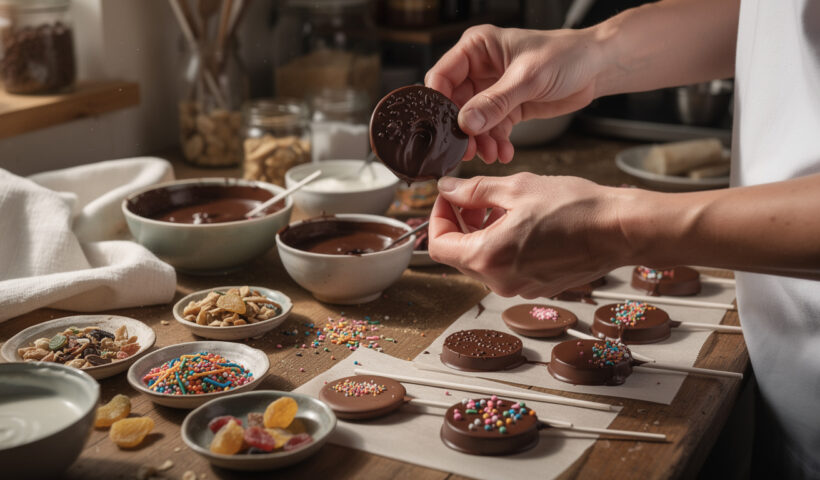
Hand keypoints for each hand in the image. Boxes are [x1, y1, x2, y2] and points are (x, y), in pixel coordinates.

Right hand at [425, 25, 602, 163]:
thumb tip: (466, 122)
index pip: (443, 75)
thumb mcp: (528, 78)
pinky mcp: (506, 108)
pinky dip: (496, 143)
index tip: (444, 126)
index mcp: (477, 48)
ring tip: (491, 154)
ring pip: (473, 122)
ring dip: (480, 141)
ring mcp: (492, 90)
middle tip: (468, 149)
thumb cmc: (566, 56)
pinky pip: (492, 130)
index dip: (440, 102)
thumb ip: (495, 102)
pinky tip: (503, 153)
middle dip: (462, 129)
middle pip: (455, 104)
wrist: (596, 68)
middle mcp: (480, 68)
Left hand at [428, 174, 628, 298]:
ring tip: (501, 206)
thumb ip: (474, 190)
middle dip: (460, 223)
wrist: (620, 230)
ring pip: (482, 261)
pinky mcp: (536, 287)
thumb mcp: (517, 188)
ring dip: (481, 233)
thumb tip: (447, 189)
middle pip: (458, 255)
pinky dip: (502, 245)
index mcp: (488, 257)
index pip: (438, 245)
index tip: (448, 196)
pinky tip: (521, 222)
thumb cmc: (576, 208)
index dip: (437, 216)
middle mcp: (500, 281)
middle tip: (473, 196)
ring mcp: (519, 288)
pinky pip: (505, 267)